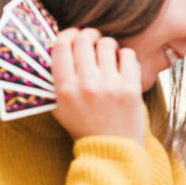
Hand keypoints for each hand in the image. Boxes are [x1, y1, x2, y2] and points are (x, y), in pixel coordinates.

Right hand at [51, 27, 145, 142]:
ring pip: (107, 43)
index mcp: (64, 89)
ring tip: (109, 54)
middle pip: (84, 39)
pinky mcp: (131, 88)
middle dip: (88, 34)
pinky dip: (125, 56)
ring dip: (107, 44)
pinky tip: (122, 65)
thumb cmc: (84, 128)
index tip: (73, 35)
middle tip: (93, 39)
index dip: (67, 33)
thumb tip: (57, 50)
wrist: (112, 151)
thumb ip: (54, 82)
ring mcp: (110, 85)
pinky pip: (128, 55)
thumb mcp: (59, 109)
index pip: (61, 45)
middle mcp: (86, 85)